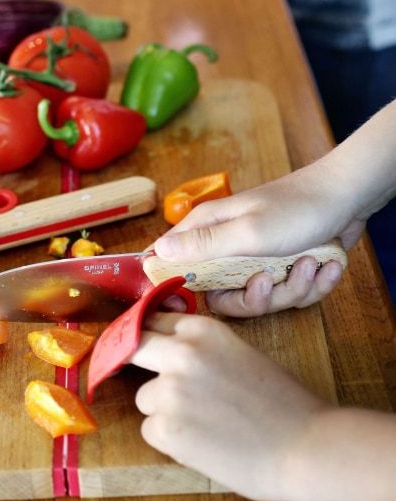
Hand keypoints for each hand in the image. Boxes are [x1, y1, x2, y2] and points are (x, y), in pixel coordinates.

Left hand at [132, 311, 329, 500]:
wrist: (306, 447)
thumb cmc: (282, 403)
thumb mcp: (239, 353)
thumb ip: (201, 348)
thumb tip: (167, 347)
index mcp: (203, 329)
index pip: (154, 321)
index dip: (152, 337)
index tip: (148, 348)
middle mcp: (181, 352)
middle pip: (133, 347)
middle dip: (139, 363)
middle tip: (159, 382)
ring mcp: (169, 390)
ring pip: (144, 397)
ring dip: (163, 411)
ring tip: (205, 425)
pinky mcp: (165, 428)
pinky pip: (152, 430)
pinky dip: (171, 440)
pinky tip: (204, 445)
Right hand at [151, 163, 357, 316]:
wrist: (347, 198)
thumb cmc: (297, 208)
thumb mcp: (247, 232)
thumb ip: (203, 246)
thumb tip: (154, 252)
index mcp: (209, 230)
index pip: (172, 263)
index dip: (178, 287)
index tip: (191, 301)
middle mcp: (228, 245)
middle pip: (224, 296)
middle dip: (257, 297)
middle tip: (270, 278)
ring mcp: (257, 258)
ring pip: (262, 299)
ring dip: (292, 288)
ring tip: (309, 262)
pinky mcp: (284, 268)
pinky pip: (289, 295)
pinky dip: (312, 284)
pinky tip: (323, 264)